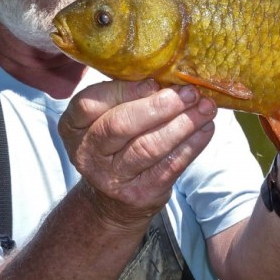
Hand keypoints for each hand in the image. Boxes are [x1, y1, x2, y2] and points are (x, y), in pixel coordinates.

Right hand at [58, 80, 216, 226]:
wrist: (112, 202)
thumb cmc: (116, 145)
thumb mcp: (107, 119)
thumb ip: (127, 98)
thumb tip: (169, 78)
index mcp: (73, 126)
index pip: (89, 103)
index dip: (124, 90)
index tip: (155, 81)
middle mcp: (88, 152)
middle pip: (120, 125)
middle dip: (159, 106)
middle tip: (189, 93)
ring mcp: (111, 177)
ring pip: (148, 146)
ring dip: (183, 124)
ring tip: (205, 108)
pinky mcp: (139, 193)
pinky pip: (169, 166)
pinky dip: (192, 145)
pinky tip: (206, 129)